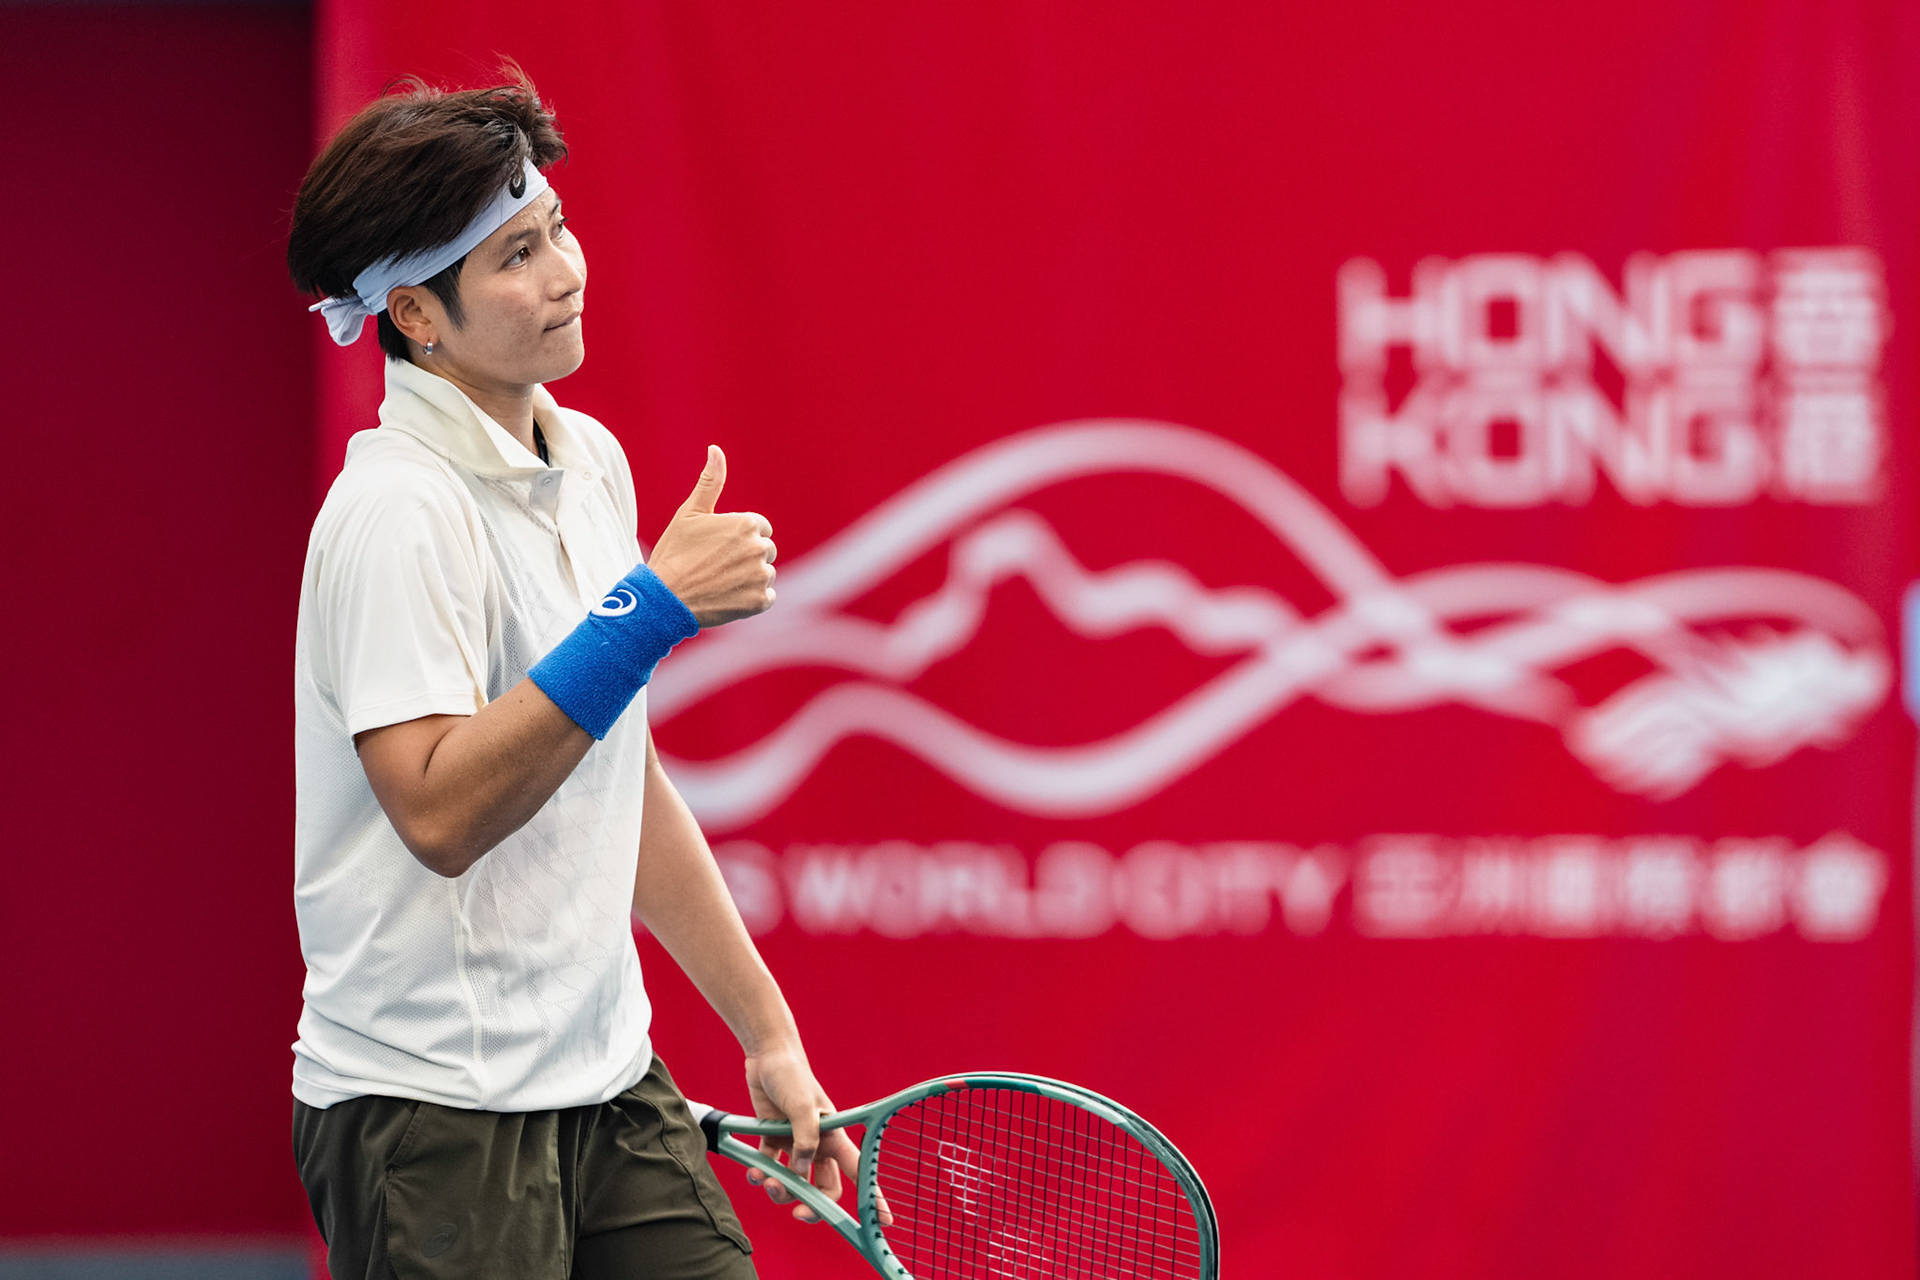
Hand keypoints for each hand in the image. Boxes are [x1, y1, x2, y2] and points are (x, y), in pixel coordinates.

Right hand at [648, 446, 776, 626]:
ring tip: (719, 582)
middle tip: (716, 565)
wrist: (663, 598)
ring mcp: (761, 575)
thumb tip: (716, 450)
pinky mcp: (760, 601)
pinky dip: (751, 599)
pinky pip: (766, 596)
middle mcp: (759, 547)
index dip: (738, 537)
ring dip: (748, 578)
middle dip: (746, 556)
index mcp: (747, 523)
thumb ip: (710, 482)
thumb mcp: (689, 513)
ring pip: (765, 573)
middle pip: (765, 550)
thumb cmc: (674, 553)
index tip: (718, 547)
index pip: (759, 528)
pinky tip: (727, 596)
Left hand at [742, 1045, 863, 1224]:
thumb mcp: (802, 1106)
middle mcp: (817, 1145)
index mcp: (834, 1137)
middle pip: (823, 1188)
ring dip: (780, 1190)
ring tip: (767, 1181)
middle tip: (798, 1213)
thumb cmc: (792, 1075)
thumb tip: (800, 1171)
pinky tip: (753, 1172)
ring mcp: (795, 1144)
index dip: (873, 1198)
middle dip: (812, 1205)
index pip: (859, 1172)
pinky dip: (760, 1175)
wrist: (767, 1056)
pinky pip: (769, 1168)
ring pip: (794, 1183)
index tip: (884, 1222)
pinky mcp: (773, 1140)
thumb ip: (804, 1139)